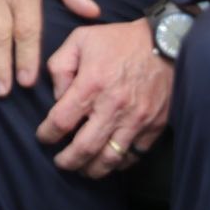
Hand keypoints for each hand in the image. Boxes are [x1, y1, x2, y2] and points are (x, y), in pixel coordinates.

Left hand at [36, 20, 172, 179]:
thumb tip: (57, 96)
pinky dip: (119, 163)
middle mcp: (113, 106)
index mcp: (92, 84)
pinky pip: (134, 154)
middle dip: (67, 161)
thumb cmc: (120, 40)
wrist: (166, 42)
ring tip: (83, 169)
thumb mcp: (80, 39)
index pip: (61, 121)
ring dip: (92, 169)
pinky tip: (109, 160)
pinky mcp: (154, 125)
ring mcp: (136, 119)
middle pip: (84, 148)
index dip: (47, 134)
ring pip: (110, 158)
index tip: (44, 137)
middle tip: (60, 162)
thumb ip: (60, 66)